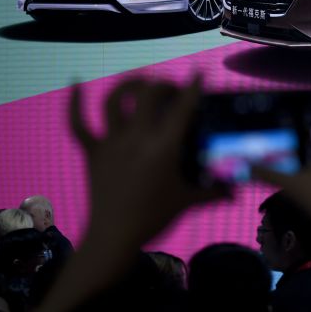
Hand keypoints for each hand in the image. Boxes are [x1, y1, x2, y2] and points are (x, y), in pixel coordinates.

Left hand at [70, 77, 225, 249]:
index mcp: (163, 148)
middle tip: (172, 91)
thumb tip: (236, 192)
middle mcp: (137, 138)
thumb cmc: (154, 217)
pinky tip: (76, 81)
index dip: (192, 88)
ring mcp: (112, 142)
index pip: (182, 109)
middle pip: (148, 95)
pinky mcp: (92, 151)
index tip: (199, 74)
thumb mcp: (188, 201)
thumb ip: (213, 192)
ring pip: (115, 100)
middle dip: (163, 85)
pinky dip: (74, 102)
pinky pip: (78, 123)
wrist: (114, 236)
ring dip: (128, 85)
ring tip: (140, 83)